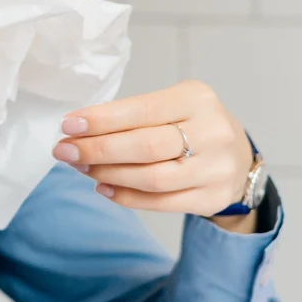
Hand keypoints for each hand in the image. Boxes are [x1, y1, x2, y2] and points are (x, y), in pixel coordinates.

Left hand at [52, 80, 254, 225]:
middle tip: (64, 150)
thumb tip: (79, 130)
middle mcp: (212, 132)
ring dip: (108, 174)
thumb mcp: (173, 105)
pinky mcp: (211, 198)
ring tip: (81, 168)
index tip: (68, 125)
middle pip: (145, 146)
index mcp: (197, 99)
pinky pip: (161, 202)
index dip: (102, 120)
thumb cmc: (192, 125)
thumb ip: (134, 115)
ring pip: (151, 178)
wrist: (238, 157)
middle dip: (98, 150)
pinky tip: (103, 187)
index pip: (142, 110)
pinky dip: (126, 197)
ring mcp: (215, 168)